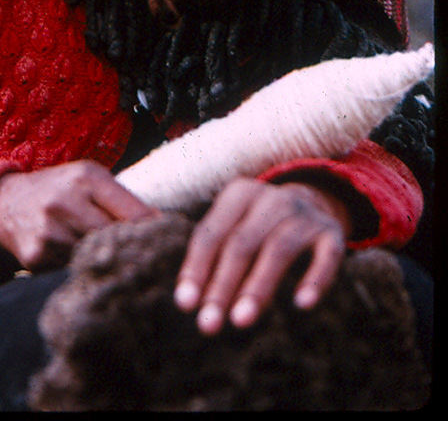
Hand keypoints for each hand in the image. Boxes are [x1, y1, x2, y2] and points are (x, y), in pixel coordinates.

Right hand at [0, 161, 155, 270]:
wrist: (7, 203)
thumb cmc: (61, 189)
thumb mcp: (89, 180)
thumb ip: (121, 198)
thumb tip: (161, 224)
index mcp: (86, 177)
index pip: (133, 211)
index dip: (154, 232)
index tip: (170, 245)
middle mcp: (66, 201)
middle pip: (116, 238)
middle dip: (133, 250)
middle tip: (150, 263)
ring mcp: (49, 230)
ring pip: (95, 257)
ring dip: (107, 262)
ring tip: (113, 261)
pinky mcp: (36, 256)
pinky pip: (71, 270)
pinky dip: (80, 269)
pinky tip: (80, 263)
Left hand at [173, 177, 349, 334]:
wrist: (314, 200)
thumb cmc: (258, 226)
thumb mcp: (233, 229)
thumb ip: (212, 260)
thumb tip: (190, 301)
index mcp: (239, 194)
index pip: (211, 234)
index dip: (197, 269)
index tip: (186, 304)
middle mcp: (271, 199)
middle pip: (242, 243)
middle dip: (223, 285)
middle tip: (209, 323)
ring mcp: (304, 214)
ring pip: (279, 250)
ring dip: (258, 286)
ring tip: (240, 320)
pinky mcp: (332, 232)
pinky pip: (327, 256)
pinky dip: (316, 278)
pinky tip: (302, 303)